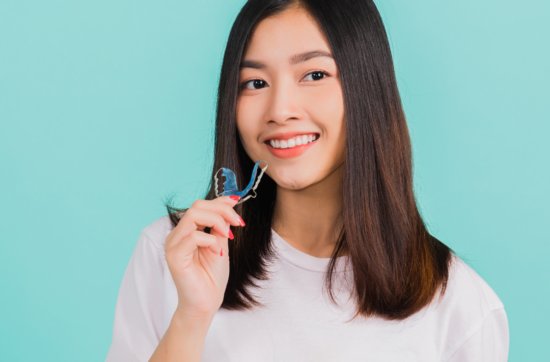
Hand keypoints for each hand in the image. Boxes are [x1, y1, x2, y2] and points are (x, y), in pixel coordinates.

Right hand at [164, 196, 243, 319]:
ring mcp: (173, 244)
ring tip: (228, 236)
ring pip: (193, 215)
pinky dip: (210, 241)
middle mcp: (177, 235)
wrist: (206, 303)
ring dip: (217, 222)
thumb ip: (221, 225)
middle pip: (197, 206)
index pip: (200, 205)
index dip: (221, 202)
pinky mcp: (174, 256)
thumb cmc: (212, 277)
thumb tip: (229, 202)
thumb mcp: (221, 244)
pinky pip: (193, 237)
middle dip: (222, 210)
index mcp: (187, 231)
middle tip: (238, 223)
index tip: (238, 204)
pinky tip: (217, 253)